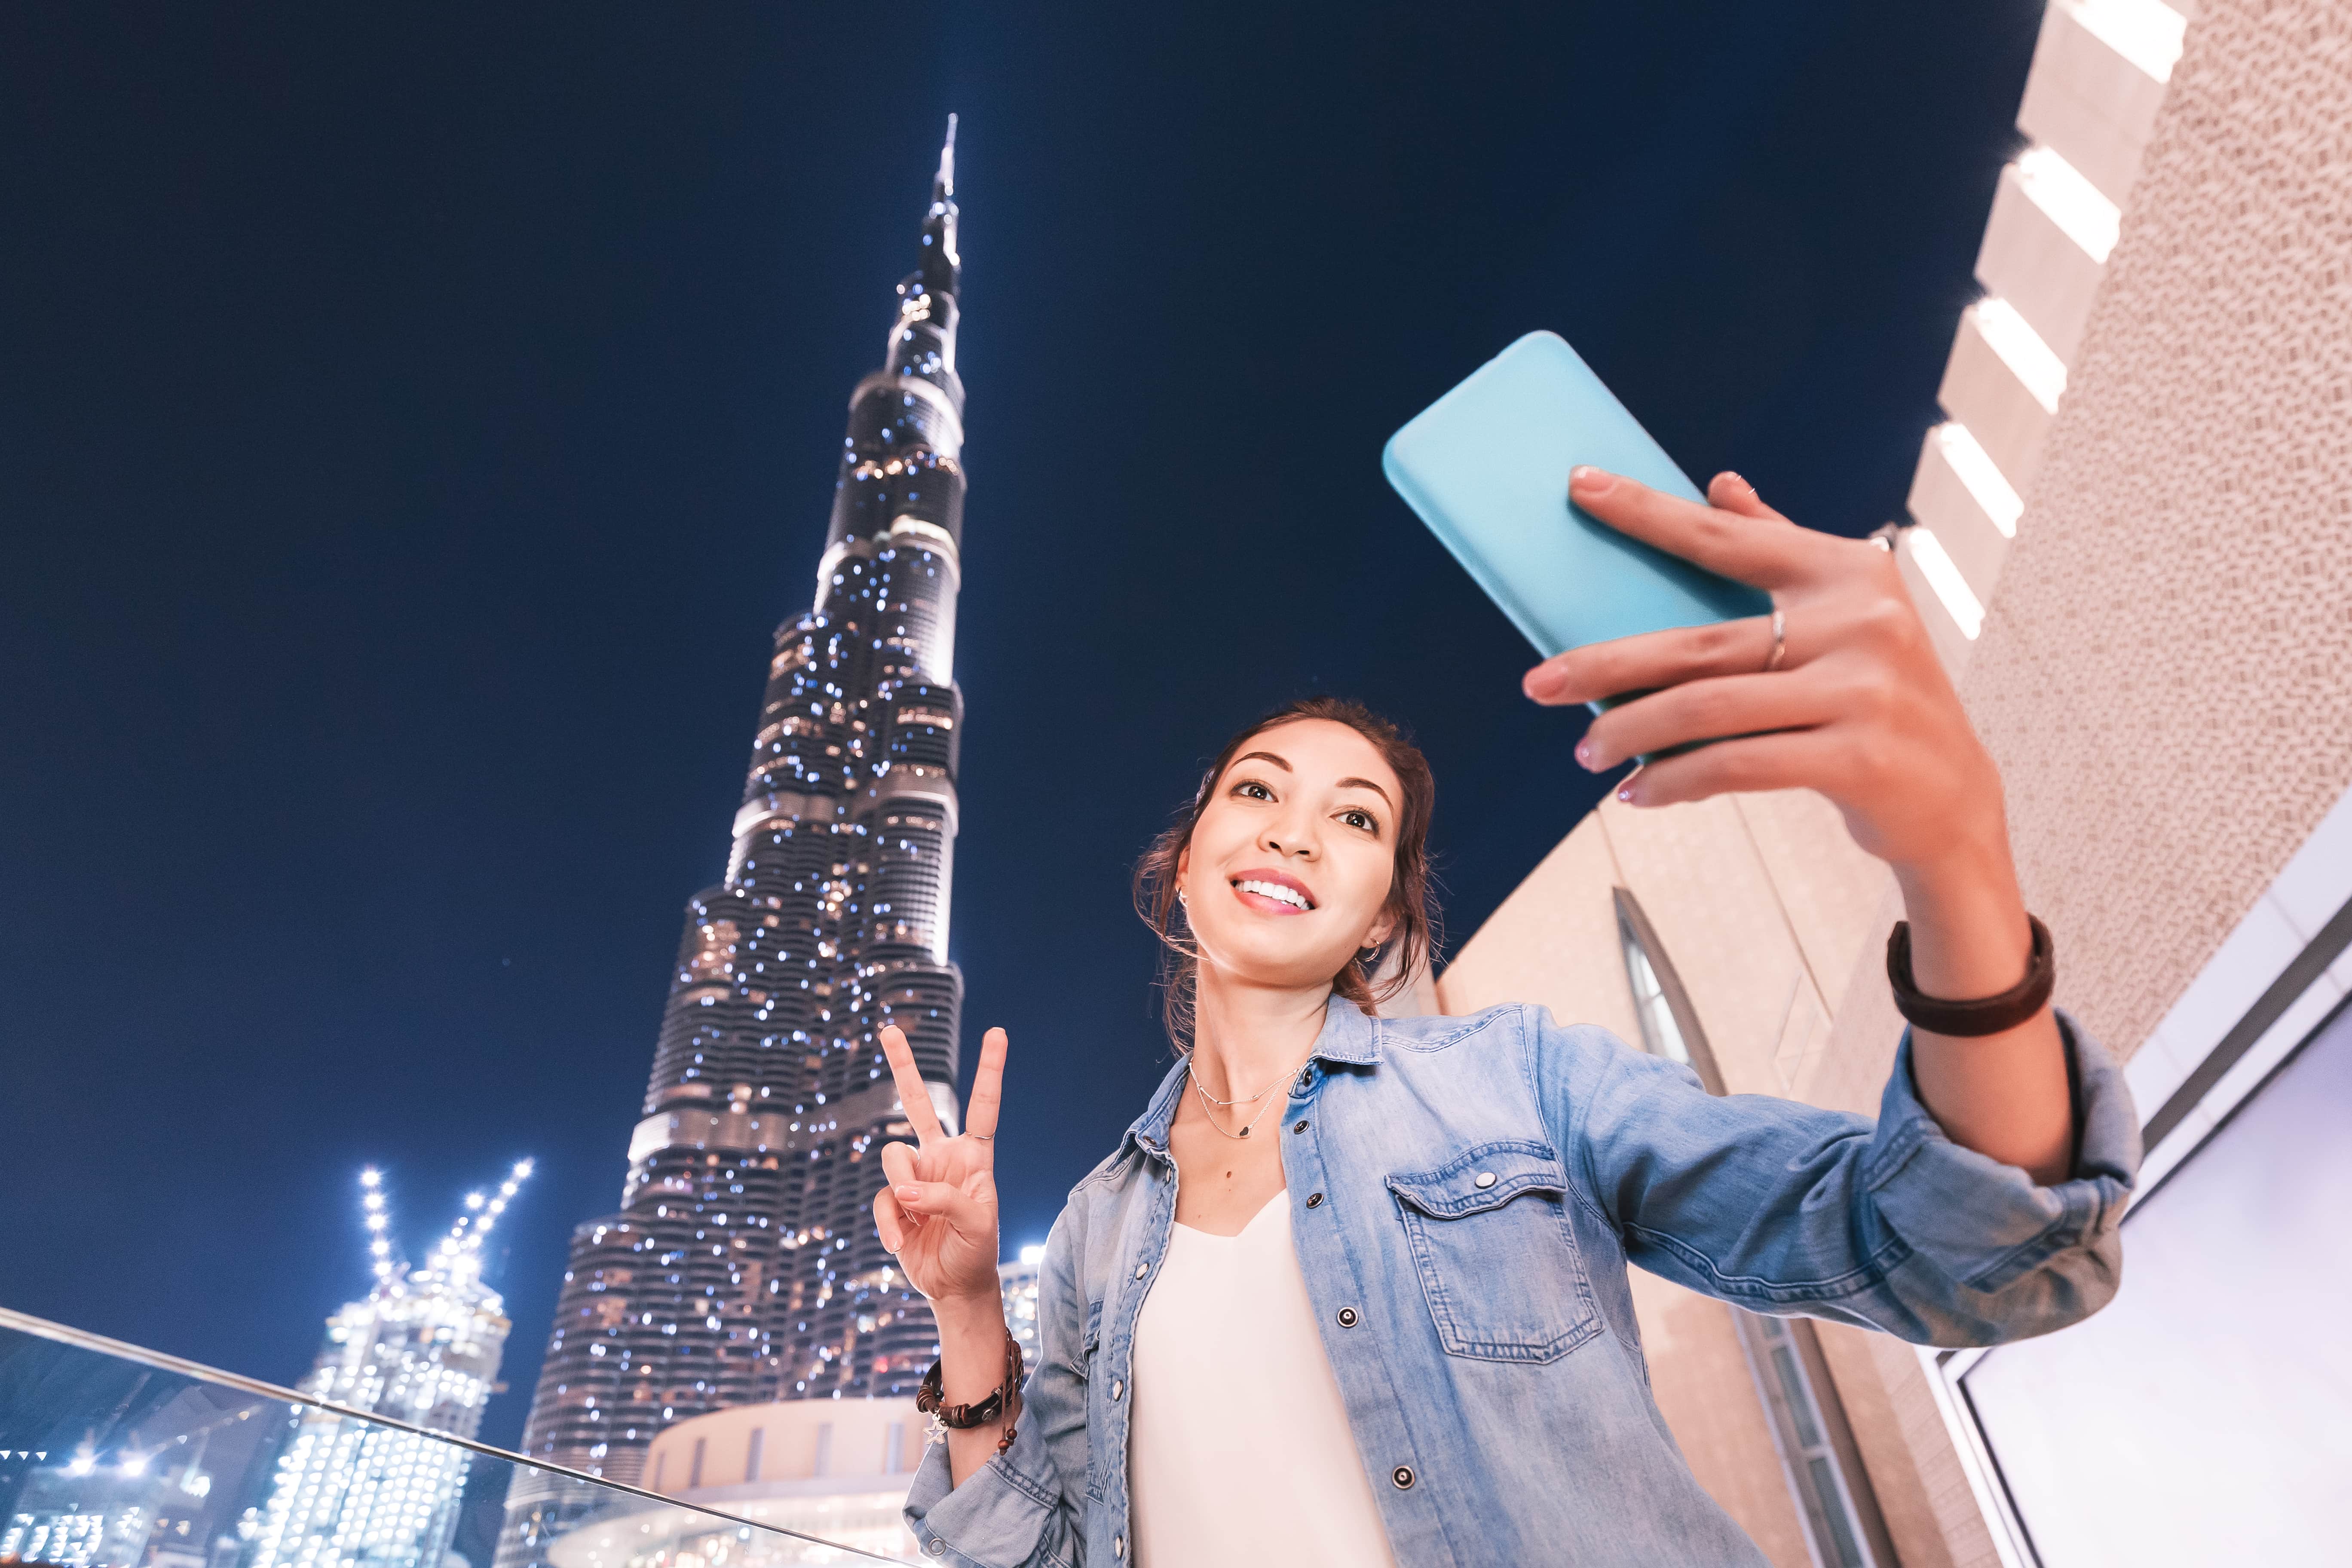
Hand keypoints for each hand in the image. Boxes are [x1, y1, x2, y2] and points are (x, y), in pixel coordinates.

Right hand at [873, 1022, 1007, 1309]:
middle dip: (903, 1066)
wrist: (954, 1286)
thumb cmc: (976, 1251)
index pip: (983, 1107)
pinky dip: (890, 1223)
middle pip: (918, 1104)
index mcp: (974, 1157)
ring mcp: (914, 1176)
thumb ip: (943, 1199)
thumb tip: (902, 1189)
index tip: (998, 1032)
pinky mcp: (893, 1200)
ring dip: (903, 1190)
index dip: (990, 1070)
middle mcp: (942, 1158)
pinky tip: (903, 1242)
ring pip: (893, 1156)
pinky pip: (882, 1199)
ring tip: (918, 1221)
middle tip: (888, 1028)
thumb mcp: (977, 1225)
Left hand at [1522, 467, 2003, 872]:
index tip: (1580, 488)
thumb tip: (1719, 486)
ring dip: (1631, 734)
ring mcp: (1863, 691)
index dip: (1649, 514)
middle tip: (1538, 684)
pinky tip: (1639, 791)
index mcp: (1848, 572)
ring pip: (1709, 709)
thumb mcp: (1847, 614)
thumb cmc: (1877, 695)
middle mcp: (1861, 623)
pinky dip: (1676, 781)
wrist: (1952, 795)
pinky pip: (1736, 767)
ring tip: (1586, 751)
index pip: (1726, 538)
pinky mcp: (1858, 759)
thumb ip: (1783, 549)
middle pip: (1699, 642)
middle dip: (1606, 665)